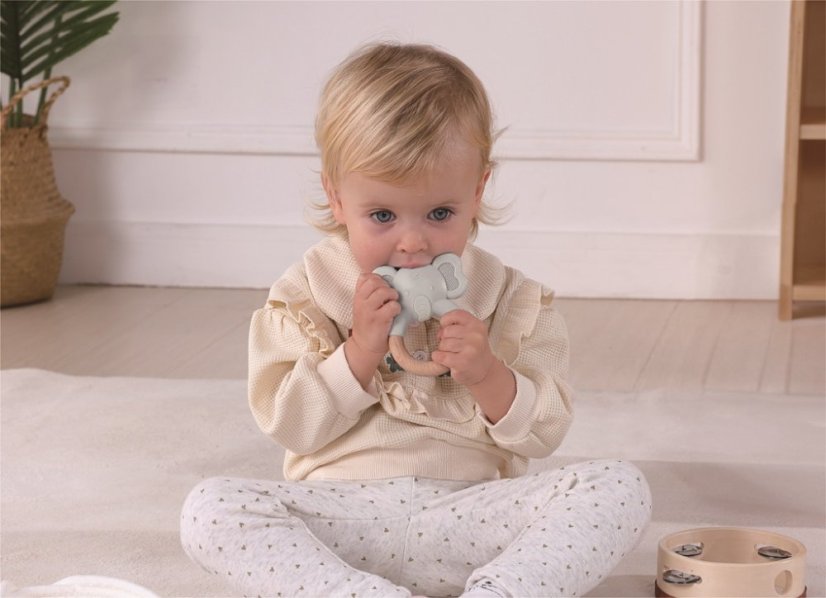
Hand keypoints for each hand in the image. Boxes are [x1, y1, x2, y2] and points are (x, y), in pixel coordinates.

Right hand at [345, 273, 400, 387]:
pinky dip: (397, 308)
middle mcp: (361, 302)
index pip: (365, 277)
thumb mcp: (363, 307)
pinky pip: (392, 306)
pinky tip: (395, 314)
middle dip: (386, 285)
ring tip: (393, 303)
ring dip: (393, 295)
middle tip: (390, 295)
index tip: (383, 286)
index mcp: (358, 297)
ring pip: (383, 291)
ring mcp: (369, 311)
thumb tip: (385, 281)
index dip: (377, 278)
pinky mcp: (379, 320)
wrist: (364, 347)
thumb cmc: (367, 326)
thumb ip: (369, 295)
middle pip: (374, 281)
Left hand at [431, 309, 494, 386]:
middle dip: (444, 339)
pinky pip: (440, 356)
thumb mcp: (473, 333)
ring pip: (443, 344)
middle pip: (446, 331)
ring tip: (452, 354)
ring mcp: (470, 349)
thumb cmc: (475, 351)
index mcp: (478, 325)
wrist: (485, 371)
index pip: (456, 314)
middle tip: (451, 346)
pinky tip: (446, 360)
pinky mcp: (463, 362)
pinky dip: (438, 358)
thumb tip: (441, 327)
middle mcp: (476, 336)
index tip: (445, 326)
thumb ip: (460, 325)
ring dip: (442, 350)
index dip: (446, 320)